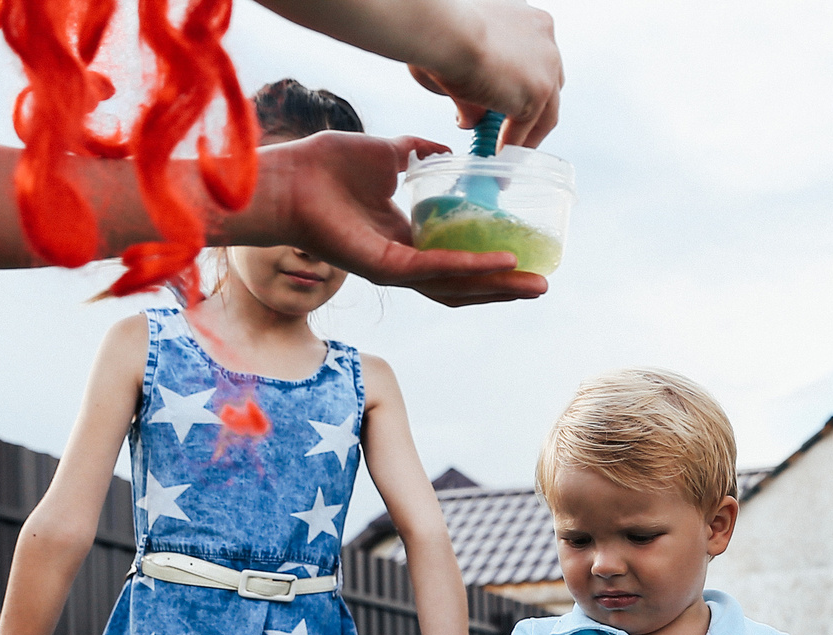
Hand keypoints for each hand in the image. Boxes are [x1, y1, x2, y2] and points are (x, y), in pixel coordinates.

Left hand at [278, 132, 546, 303]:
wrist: (289, 177)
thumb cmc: (326, 167)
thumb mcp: (387, 153)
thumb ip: (417, 153)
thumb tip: (445, 149)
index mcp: (404, 237)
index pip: (455, 260)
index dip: (490, 263)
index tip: (523, 255)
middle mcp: (403, 259)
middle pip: (465, 284)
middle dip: (505, 287)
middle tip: (543, 284)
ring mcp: (395, 267)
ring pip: (458, 287)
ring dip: (499, 287)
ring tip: (535, 285)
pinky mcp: (386, 266)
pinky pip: (437, 269)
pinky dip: (472, 267)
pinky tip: (503, 262)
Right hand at [408, 0, 562, 147]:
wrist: (443, 29)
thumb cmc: (438, 30)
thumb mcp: (460, 54)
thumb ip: (471, 87)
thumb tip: (470, 118)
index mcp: (527, 19)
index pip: (535, 58)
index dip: (521, 83)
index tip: (507, 100)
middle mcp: (543, 35)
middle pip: (548, 82)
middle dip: (530, 107)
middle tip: (508, 127)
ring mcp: (546, 63)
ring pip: (545, 109)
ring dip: (526, 132)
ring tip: (506, 150)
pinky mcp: (539, 90)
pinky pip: (530, 125)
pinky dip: (514, 142)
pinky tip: (499, 153)